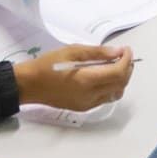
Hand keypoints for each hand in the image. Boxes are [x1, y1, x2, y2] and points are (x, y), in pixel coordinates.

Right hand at [12, 44, 133, 111]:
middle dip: (126, 69)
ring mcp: (88, 104)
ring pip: (115, 93)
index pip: (118, 72)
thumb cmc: (47, 65)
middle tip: (123, 56)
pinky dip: (110, 87)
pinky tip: (103, 77)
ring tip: (115, 66)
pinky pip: (105, 99)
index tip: (126, 49)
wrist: (29, 85)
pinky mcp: (83, 108)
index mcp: (88, 80)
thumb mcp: (72, 51)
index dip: (126, 60)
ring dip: (120, 80)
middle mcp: (91, 95)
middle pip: (120, 84)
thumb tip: (117, 52)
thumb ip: (97, 52)